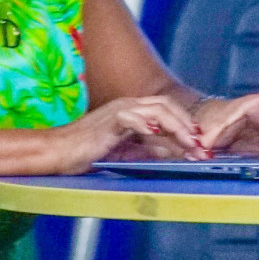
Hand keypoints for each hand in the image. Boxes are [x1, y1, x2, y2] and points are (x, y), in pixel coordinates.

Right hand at [44, 95, 202, 173]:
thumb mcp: (125, 153)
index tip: (199, 144)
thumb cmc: (86, 153)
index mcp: (132, 112)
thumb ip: (147, 150)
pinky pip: (132, 117)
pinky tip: (157, 132)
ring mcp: (119, 110)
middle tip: (200, 144)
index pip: (166, 112)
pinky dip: (146, 124)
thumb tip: (172, 153)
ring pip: (156, 109)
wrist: (58, 152)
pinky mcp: (109, 119)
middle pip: (166, 105)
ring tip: (188, 142)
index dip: (185, 126)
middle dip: (186, 124)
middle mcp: (128, 106)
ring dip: (176, 126)